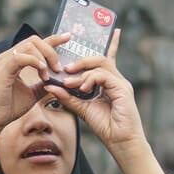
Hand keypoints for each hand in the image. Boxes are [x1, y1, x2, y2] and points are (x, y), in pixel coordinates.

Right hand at [0, 33, 69, 133]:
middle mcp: (9, 56)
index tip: (68, 37)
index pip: (36, 43)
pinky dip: (34, 61)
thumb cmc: (10, 106)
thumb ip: (45, 84)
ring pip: (29, 45)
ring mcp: (4, 62)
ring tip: (49, 74)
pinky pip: (20, 57)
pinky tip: (42, 72)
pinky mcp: (3, 70)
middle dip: (51, 50)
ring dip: (44, 57)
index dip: (53, 38)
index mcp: (15, 60)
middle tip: (58, 68)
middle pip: (34, 40)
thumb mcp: (33, 93)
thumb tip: (60, 81)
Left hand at [48, 28, 145, 155]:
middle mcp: (117, 79)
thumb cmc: (106, 127)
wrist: (121, 142)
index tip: (112, 31)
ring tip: (68, 79)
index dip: (110, 43)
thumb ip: (68, 97)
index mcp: (109, 82)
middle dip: (81, 60)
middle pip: (100, 58)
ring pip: (100, 64)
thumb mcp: (82, 109)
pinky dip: (89, 79)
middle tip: (66, 69)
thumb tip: (50, 87)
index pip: (108, 58)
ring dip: (82, 70)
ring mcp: (121, 83)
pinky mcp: (122, 89)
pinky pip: (102, 75)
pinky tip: (81, 88)